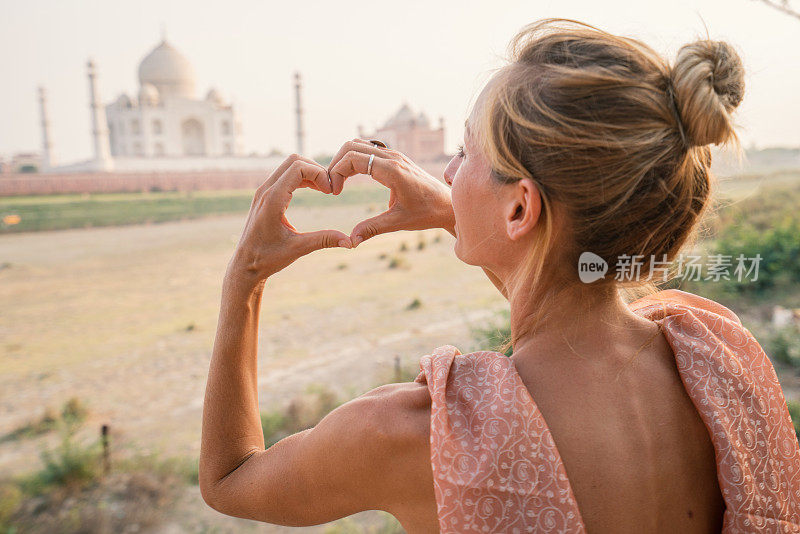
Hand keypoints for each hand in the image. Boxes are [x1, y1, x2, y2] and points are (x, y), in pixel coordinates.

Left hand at [228, 155, 352, 281]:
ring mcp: (264, 191)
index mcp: (272, 200)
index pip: (298, 168)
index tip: (331, 192)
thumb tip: (350, 242)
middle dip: (316, 170)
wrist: (244, 265)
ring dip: (310, 173)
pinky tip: (315, 190)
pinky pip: (285, 175)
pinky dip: (302, 178)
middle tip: (330, 189)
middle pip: (294, 161)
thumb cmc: (267, 258)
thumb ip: (324, 241)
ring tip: (325, 190)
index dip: (319, 174)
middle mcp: (266, 191)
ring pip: (290, 166)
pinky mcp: (265, 195)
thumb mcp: (298, 249)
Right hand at [327, 139, 454, 246]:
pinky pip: (369, 150)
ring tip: (339, 183)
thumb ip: (372, 228)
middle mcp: (392, 157)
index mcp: (392, 170)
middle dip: (336, 164)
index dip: (337, 172)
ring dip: (344, 161)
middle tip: (332, 187)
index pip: (353, 157)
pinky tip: (351, 179)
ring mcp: (394, 155)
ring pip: (359, 145)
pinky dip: (355, 160)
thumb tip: (350, 240)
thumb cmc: (427, 213)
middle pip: (352, 146)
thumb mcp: (399, 222)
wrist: (448, 205)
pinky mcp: (395, 158)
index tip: (335, 193)